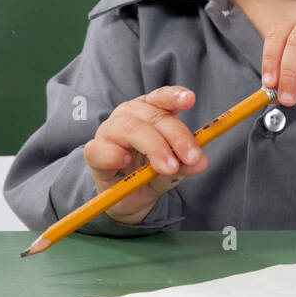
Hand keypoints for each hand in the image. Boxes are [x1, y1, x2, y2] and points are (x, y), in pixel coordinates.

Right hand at [83, 85, 209, 223]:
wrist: (128, 200)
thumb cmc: (150, 175)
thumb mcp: (174, 170)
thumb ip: (185, 164)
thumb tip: (201, 161)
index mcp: (150, 112)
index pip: (161, 97)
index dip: (174, 96)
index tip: (190, 99)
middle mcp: (129, 115)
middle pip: (153, 116)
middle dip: (176, 136)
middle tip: (191, 157)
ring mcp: (109, 131)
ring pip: (131, 129)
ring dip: (154, 147)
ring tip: (168, 167)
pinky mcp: (95, 152)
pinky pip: (100, 149)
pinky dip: (113, 154)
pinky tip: (124, 161)